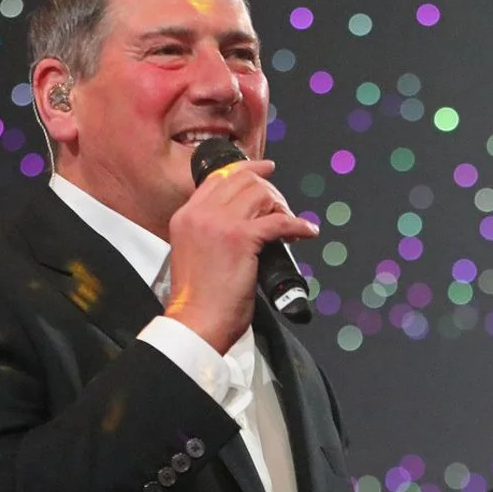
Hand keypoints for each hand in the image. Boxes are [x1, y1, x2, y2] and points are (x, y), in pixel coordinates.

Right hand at [165, 159, 318, 353]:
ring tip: (289, 225)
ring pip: (261, 194)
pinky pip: (279, 221)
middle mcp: (200, 214)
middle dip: (270, 189)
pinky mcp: (241, 238)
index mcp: (186, 216)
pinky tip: (306, 232)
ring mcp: (220, 223)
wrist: (195, 321)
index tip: (266, 169)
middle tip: (283, 207)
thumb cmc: (199, 300)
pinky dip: (298, 225)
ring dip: (282, 207)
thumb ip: (210, 233)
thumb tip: (244, 226)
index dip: (247, 170)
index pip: (218, 178)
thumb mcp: (194, 253)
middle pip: (242, 180)